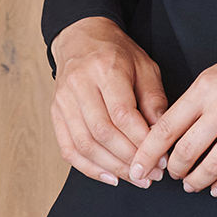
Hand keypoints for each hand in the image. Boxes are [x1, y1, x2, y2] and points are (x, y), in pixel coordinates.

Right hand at [49, 17, 170, 188]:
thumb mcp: (145, 67)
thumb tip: (161, 136)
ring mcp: (63, 100)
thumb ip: (154, 100)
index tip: (161, 158)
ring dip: (112, 167)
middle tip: (151, 174)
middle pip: (102, 132)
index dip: (141, 140)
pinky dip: (89, 168)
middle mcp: (79, 84)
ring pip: (85, 144)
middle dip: (129, 159)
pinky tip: (109, 176)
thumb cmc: (117, 53)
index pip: (122, 113)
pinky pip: (68, 148)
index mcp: (105, 68)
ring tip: (136, 178)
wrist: (81, 38)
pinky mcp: (55, 113)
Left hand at [124, 22, 216, 197]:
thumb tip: (174, 129)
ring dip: (197, 181)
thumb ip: (198, 99)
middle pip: (185, 151)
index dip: (147, 153)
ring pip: (212, 167)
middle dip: (173, 170)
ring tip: (193, 184)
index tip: (136, 168)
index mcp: (206, 87)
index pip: (166, 127)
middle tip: (172, 176)